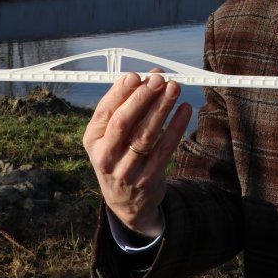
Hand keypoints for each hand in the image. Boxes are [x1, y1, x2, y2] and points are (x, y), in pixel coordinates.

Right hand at [83, 71, 190, 237]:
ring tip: (174, 89)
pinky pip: (164, 149)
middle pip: (123, 123)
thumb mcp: (110, 136)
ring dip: (162, 108)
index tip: (136, 76)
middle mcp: (105, 156)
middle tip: (159, 80)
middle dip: (142, 98)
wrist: (126, 201)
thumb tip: (149, 77)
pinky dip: (176, 127)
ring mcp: (126, 170)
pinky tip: (184, 110)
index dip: (119, 93)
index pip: (105, 112)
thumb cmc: (120, 155)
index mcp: (92, 139)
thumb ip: (125, 106)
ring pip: (146, 135)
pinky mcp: (147, 179)